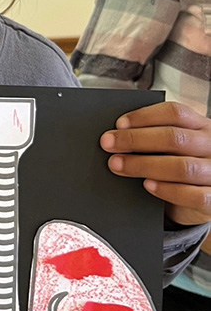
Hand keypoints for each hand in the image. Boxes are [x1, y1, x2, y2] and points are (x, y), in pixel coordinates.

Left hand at [101, 101, 210, 225]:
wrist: (203, 197)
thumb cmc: (182, 164)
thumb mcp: (175, 146)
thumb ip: (155, 137)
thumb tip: (117, 134)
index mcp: (201, 127)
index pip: (175, 113)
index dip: (144, 116)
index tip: (119, 124)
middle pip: (174, 138)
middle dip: (135, 140)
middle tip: (108, 144)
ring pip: (181, 167)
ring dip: (144, 165)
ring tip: (118, 165)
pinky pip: (193, 195)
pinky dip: (167, 190)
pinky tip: (147, 185)